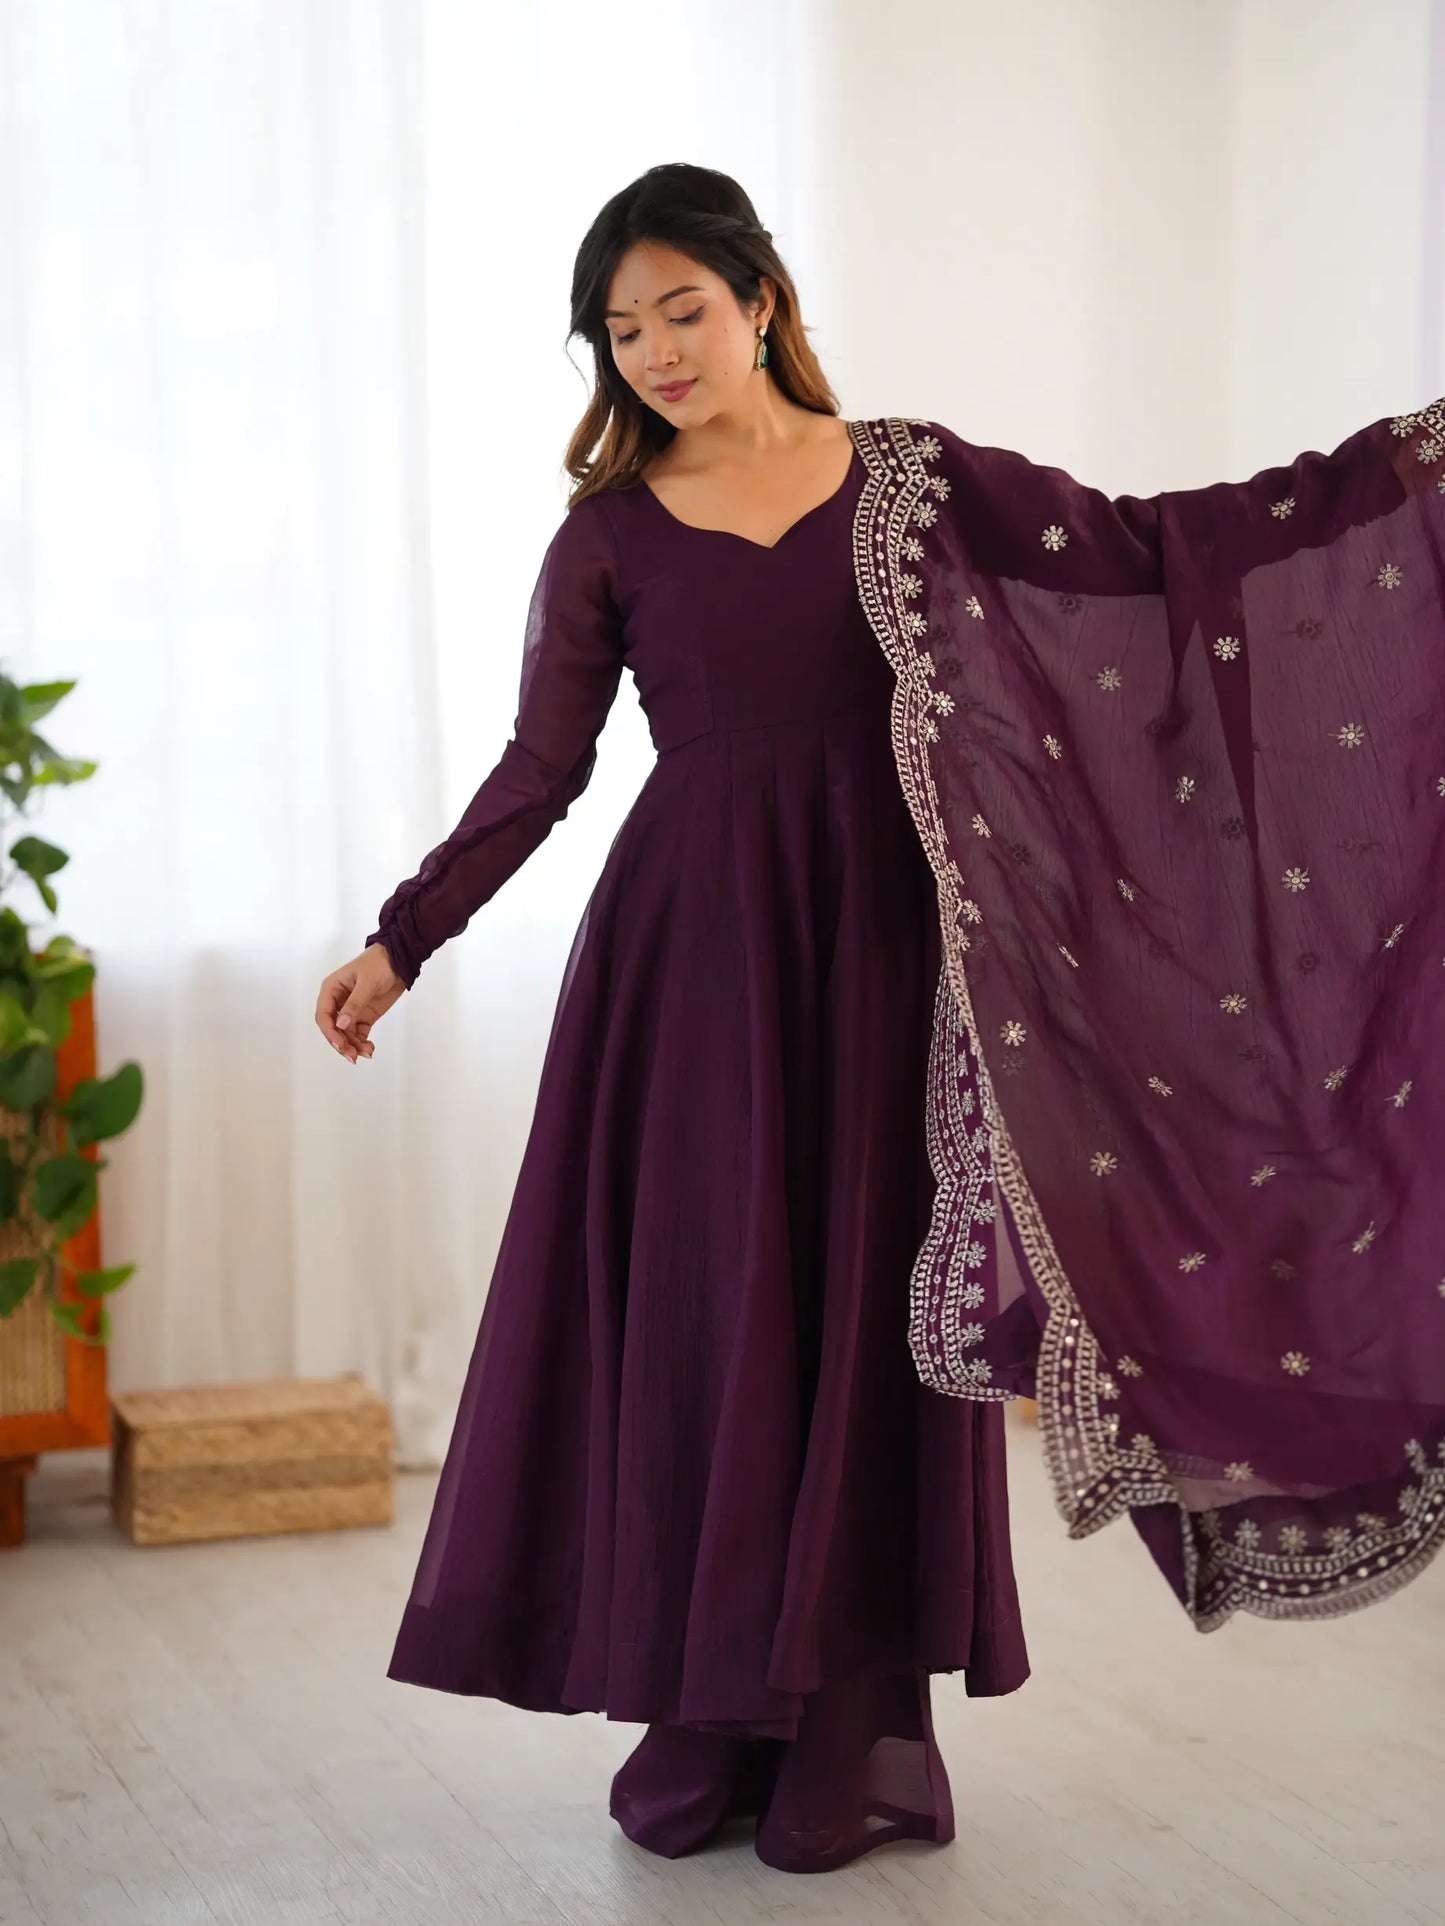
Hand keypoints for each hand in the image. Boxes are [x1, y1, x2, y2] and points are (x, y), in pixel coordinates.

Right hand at [316, 942, 405, 1062]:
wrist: (400, 961)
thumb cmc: (379, 964)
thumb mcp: (367, 983)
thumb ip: (355, 1004)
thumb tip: (341, 1025)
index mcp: (331, 989)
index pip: (323, 1015)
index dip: (329, 1032)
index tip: (340, 1045)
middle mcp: (338, 1001)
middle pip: (333, 1028)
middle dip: (341, 1043)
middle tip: (352, 1056)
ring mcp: (351, 1010)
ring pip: (346, 1034)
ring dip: (353, 1046)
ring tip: (366, 1053)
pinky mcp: (364, 1016)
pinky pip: (359, 1034)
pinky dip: (362, 1043)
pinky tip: (370, 1049)